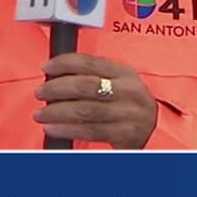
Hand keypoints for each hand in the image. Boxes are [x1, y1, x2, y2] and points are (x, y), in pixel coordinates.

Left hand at [33, 54, 156, 148]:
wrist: (156, 130)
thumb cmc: (128, 105)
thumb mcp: (119, 84)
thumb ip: (94, 76)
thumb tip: (56, 76)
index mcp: (125, 73)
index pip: (90, 62)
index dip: (64, 63)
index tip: (46, 67)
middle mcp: (128, 91)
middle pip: (85, 86)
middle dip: (56, 88)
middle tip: (40, 92)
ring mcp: (127, 113)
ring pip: (85, 110)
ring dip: (57, 112)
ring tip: (40, 114)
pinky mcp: (124, 134)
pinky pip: (89, 131)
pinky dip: (67, 129)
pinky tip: (52, 128)